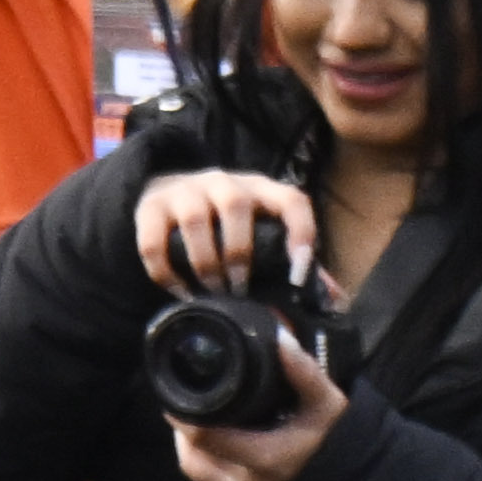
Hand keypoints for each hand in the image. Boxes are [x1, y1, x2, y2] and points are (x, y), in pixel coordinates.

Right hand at [133, 168, 326, 302]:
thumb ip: (291, 259)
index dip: (300, 232)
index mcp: (260, 188)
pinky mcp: (150, 208)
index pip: (291, 199)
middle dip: (239, 253)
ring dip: (205, 262)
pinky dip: (166, 272)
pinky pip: (154, 242)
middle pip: (236, 206)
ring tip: (210, 290)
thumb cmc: (223, 221)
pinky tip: (179, 290)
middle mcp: (223, 182)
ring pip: (195, 221)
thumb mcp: (258, 227)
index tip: (298, 274)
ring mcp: (184, 191)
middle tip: (238, 288)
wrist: (164, 191)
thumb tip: (331, 298)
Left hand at [169, 318, 348, 480]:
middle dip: (184, 424)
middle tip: (185, 395)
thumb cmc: (336, 443)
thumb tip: (280, 338)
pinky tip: (209, 429)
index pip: (205, 438)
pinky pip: (206, 474)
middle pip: (192, 453)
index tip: (179, 387)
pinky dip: (201, 451)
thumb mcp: (328, 405)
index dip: (184, 413)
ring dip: (189, 439)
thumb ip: (305, 373)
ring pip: (195, 465)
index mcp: (265, 459)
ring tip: (195, 410)